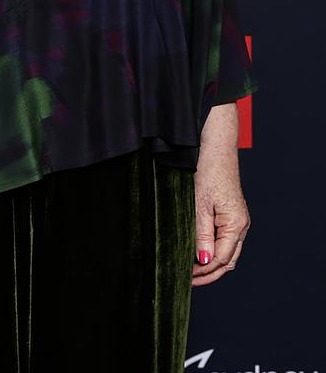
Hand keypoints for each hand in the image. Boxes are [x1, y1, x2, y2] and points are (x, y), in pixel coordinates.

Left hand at [192, 102, 250, 286]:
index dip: (203, 272)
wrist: (214, 147)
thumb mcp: (200, 205)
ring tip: (190, 269)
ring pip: (227, 252)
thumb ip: (202, 235)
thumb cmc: (207, 171)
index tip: (185, 277)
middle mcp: (241, 225)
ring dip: (210, 263)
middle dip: (208, 273)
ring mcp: (238, 220)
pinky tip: (198, 251)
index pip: (220, 259)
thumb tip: (204, 261)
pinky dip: (212, 250)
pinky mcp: (231, 214)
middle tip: (187, 279)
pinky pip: (225, 240)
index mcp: (236, 225)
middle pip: (227, 260)